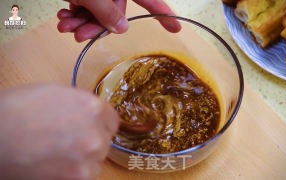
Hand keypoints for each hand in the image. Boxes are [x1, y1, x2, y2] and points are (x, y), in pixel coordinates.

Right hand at [0, 84, 118, 178]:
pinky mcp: (77, 177)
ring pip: (96, 159)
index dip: (100, 124)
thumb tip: (90, 114)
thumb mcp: (56, 94)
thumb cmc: (17, 110)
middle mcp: (96, 134)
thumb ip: (81, 105)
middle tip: (69, 140)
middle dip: (91, 140)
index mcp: (92, 108)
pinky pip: (86, 174)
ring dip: (84, 157)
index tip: (91, 127)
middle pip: (105, 140)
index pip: (112, 120)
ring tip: (59, 153)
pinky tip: (56, 164)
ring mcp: (87, 159)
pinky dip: (74, 171)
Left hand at [57, 0, 181, 41]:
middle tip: (78, 36)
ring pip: (98, 12)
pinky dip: (75, 14)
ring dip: (81, 22)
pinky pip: (87, 5)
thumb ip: (106, 12)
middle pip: (116, 11)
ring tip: (64, 25)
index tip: (176, 27)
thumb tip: (122, 28)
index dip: (163, 14)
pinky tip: (64, 16)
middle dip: (96, 26)